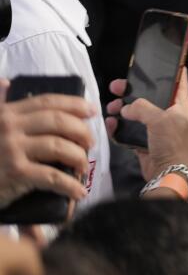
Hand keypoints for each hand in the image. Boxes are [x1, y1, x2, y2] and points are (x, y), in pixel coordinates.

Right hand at [0, 79, 92, 205]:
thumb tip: (6, 82)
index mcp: (6, 113)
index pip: (47, 102)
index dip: (74, 104)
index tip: (92, 110)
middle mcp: (9, 127)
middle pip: (58, 122)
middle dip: (81, 131)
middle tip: (90, 142)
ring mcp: (12, 149)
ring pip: (60, 147)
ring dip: (79, 157)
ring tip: (83, 166)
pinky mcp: (15, 172)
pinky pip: (53, 177)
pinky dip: (70, 185)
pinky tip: (79, 192)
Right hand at [106, 67, 187, 184]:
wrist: (169, 174)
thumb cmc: (173, 144)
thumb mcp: (161, 119)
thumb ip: (142, 107)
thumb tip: (127, 107)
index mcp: (181, 106)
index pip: (179, 82)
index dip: (173, 70)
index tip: (164, 60)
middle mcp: (171, 116)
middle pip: (150, 97)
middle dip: (133, 91)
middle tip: (117, 86)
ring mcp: (157, 130)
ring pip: (137, 114)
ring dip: (122, 109)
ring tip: (111, 107)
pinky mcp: (145, 143)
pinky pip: (129, 131)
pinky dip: (119, 127)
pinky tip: (110, 124)